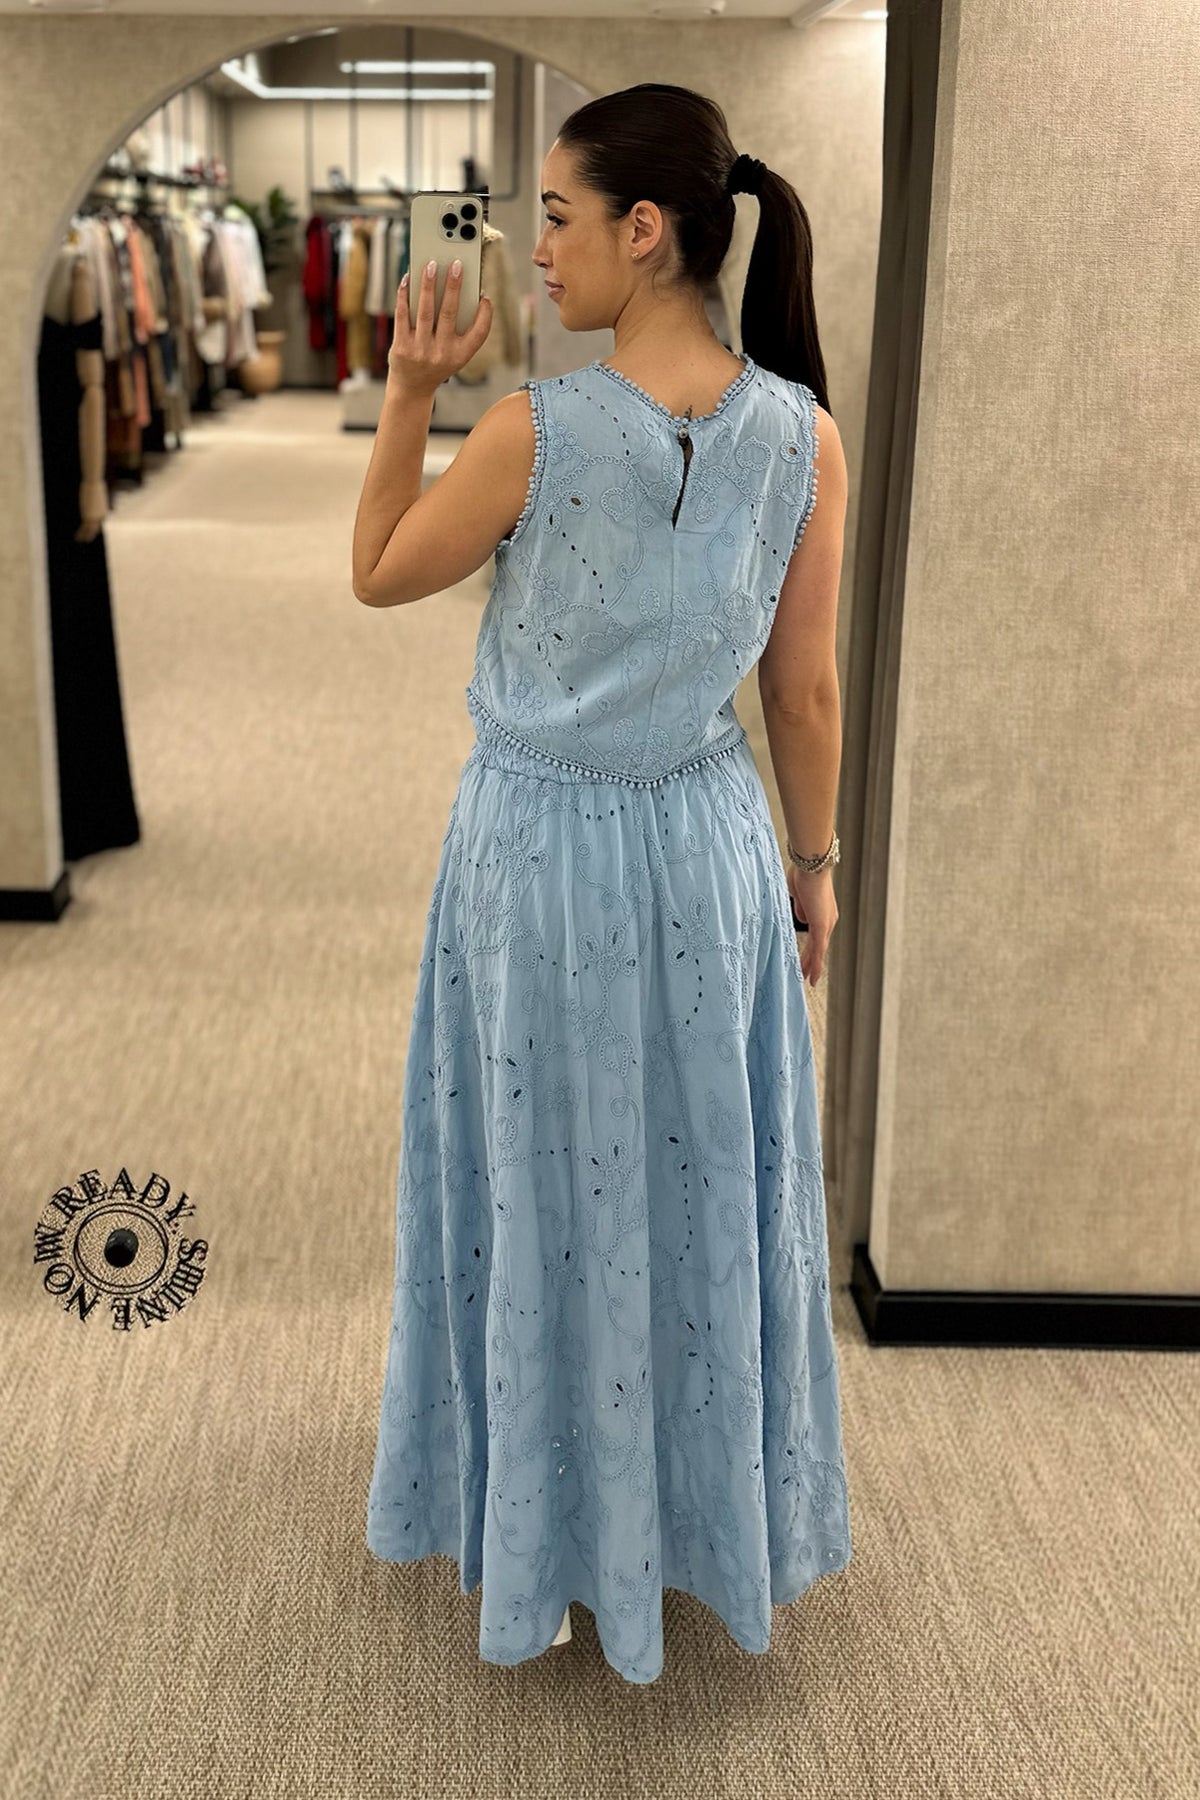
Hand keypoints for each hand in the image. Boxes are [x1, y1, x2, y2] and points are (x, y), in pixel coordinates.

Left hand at [387, 257, 492, 397]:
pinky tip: (408, 278)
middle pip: (449, 314)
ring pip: (425, 311)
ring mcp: (420, 351)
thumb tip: (464, 291)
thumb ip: (464, 329)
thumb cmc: (437, 362)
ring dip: (428, 285)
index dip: (485, 313)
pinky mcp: (401, 347)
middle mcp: (442, 354)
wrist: (412, 387)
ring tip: (431, 264)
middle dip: (453, 287)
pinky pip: (402, 315)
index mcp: (461, 355)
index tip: (485, 294)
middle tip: (456, 263)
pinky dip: (405, 295)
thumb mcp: (456, 354)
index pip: (480, 333)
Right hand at [787, 863, 837, 986]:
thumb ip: (802, 908)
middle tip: (805, 975)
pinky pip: (818, 950)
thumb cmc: (803, 873)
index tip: (804, 958)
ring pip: (818, 951)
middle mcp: (828, 920)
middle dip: (811, 961)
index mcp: (823, 912)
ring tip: (805, 979)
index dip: (810, 949)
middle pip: (819, 946)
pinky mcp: (821, 926)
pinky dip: (815, 965)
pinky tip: (811, 977)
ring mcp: (826, 924)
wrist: (811, 864)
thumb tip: (802, 919)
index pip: (816, 935)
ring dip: (811, 966)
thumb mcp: (800, 895)